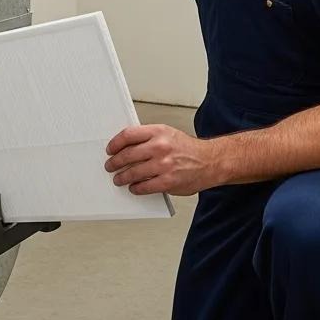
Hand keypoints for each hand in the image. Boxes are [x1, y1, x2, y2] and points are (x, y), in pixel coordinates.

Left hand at [105, 124, 219, 196]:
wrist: (209, 161)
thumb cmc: (188, 149)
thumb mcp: (168, 134)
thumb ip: (149, 137)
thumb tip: (127, 145)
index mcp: (159, 131)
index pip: (128, 135)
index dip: (115, 143)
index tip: (110, 149)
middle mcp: (160, 146)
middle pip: (127, 155)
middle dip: (115, 162)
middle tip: (110, 166)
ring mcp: (163, 165)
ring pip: (133, 173)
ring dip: (122, 177)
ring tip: (119, 179)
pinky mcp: (167, 182)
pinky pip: (144, 187)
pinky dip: (136, 188)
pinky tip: (134, 187)